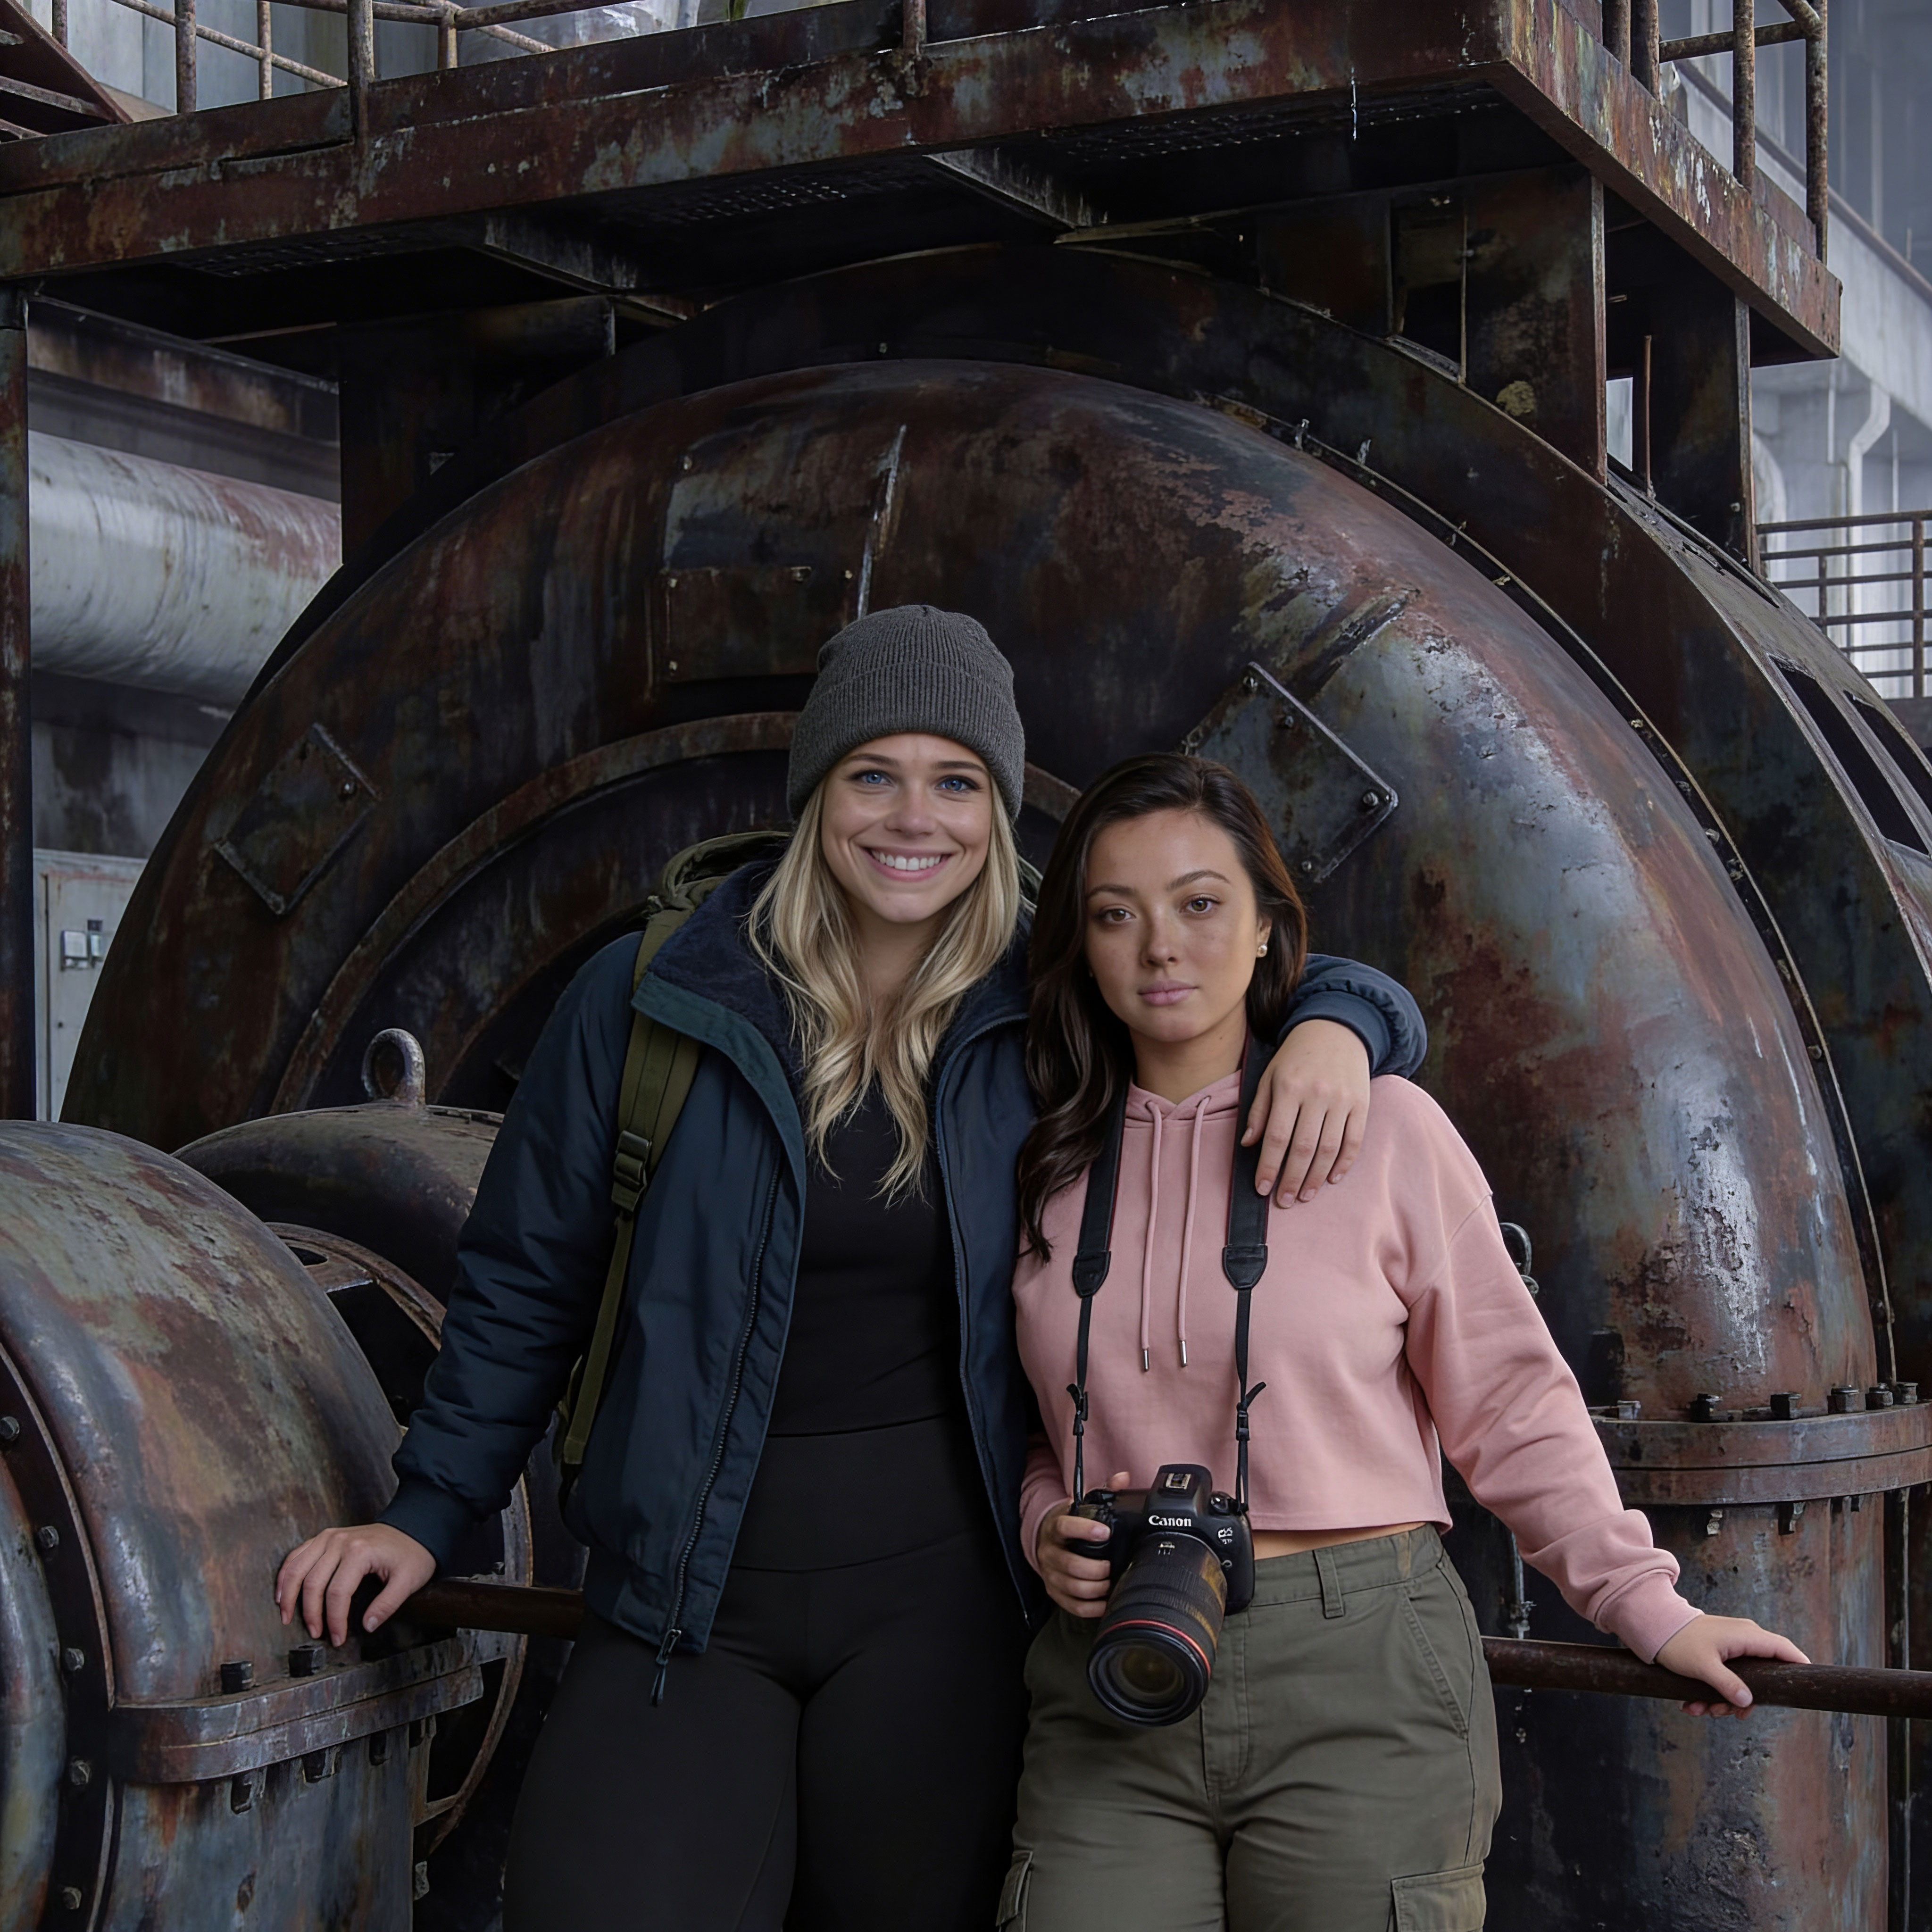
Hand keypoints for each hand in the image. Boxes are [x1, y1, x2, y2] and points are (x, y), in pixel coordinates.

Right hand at [275, 1522, 436, 1647]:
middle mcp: (340, 1541)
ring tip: (287, 1617)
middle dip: (311, 1613)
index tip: (338, 1639)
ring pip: (298, 1567)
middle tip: (316, 1633)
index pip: (338, 1593)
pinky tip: (282, 1592)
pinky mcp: (325, 1537)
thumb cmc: (411, 1553)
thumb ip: (387, 1605)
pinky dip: (286, 1573)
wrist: (413, 1526)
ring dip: (289, 1594)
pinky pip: (297, 1554)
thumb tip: (366, 1626)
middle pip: (313, 1582)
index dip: (334, 1620)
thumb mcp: (409, 1580)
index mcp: (360, 1551)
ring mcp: (330, 1536)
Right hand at [1037, 1470, 1129, 1618]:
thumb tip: (1123, 1478)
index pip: (1065, 1526)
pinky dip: (1091, 1608)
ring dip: (1095, 1588)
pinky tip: (1105, 1601)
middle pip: (1069, 1564)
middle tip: (1110, 1566)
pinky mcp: (1055, 1592)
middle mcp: (1050, 1552)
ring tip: (1109, 1583)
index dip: (1084, 1530)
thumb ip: (1104, 1491)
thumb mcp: (1083, 1505)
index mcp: (1056, 1527)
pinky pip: (1072, 1605)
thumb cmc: (1070, 1523)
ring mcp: (1050, 1574)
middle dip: (1095, 1569)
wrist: (1046, 1540)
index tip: (1104, 1532)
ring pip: (1071, 1587)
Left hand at [1244, 1018, 1371, 1204]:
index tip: (1261, 1188)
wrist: (1336, 1029)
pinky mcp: (1362, 1103)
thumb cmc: (1296, 1057)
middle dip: (1291, 1179)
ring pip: (1329, 1148)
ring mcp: (1342, 1100)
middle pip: (1303, 1147)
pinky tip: (1331, 1179)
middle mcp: (1317, 1094)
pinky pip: (1354, 1140)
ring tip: (1304, 1195)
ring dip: (1315, 1177)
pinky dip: (1344, 1163)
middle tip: (1284, 1200)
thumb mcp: (1270, 1076)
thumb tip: (1248, 1144)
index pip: (1277, 1137)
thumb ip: (1259, 1110)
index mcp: (1289, 1087)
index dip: (1269, 1166)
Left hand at [1654, 1613, 1810, 1716]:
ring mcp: (1732, 1647)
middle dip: (1745, 1700)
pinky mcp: (1720, 1654)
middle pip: (1764, 1677)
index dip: (1799, 1668)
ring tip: (1701, 1709)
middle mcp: (1744, 1639)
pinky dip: (1712, 1694)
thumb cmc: (1678, 1642)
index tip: (1802, 1690)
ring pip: (1743, 1683)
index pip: (1785, 1650)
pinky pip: (1726, 1679)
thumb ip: (1727, 1684)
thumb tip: (1747, 1702)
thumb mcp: (1703, 1666)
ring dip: (1724, 1701)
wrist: (1654, 1628)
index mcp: (1747, 1636)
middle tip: (1728, 1713)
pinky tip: (1692, 1705)